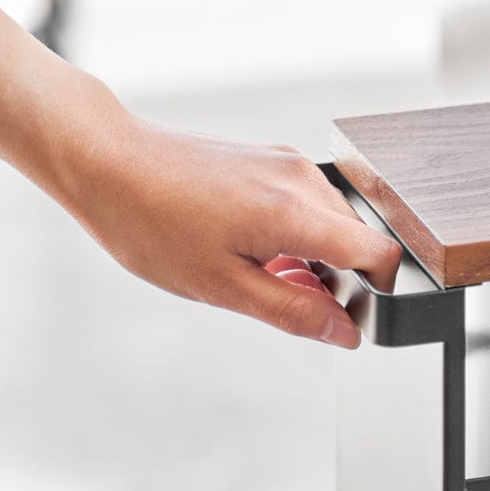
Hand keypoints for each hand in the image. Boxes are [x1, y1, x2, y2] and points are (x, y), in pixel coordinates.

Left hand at [53, 111, 401, 347]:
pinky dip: (295, 233)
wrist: (108, 164)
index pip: (380, 252)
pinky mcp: (272, 157)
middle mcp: (302, 178)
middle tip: (288, 302)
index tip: (348, 314)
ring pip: (333, 221)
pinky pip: (307, 202)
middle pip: (359, 239)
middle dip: (340, 277)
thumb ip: (295, 312)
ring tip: (260, 274)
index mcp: (296, 212)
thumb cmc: (151, 224)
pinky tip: (251, 248)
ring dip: (314, 256)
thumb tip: (345, 332)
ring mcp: (288, 162)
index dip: (377, 292)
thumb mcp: (223, 287)